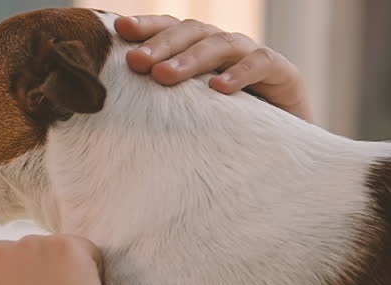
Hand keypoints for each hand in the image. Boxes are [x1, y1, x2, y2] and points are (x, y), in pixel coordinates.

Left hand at [116, 15, 313, 122]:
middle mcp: (224, 48)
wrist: (278, 151)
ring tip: (164, 75)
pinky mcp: (283, 74)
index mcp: (198, 52)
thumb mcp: (186, 116)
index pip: (171, 29)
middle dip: (161, 45)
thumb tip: (107, 107)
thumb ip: (156, 106)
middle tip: (136, 62)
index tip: (119, 29)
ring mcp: (253, 57)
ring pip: (221, 44)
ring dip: (191, 59)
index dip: (147, 26)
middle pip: (191, 32)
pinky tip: (219, 88)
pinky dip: (240, 73)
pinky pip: (261, 64)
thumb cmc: (223, 133)